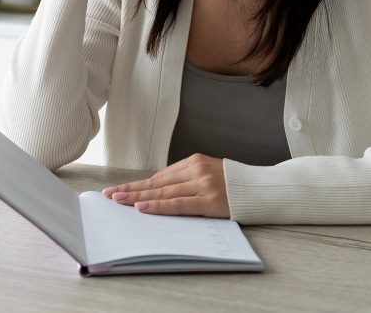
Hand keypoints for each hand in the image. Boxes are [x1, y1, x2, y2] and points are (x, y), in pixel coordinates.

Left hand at [101, 154, 228, 217]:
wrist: (261, 189)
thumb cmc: (233, 184)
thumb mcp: (207, 173)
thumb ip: (185, 179)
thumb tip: (157, 189)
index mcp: (194, 162)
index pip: (159, 176)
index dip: (137, 184)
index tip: (118, 189)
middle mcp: (196, 171)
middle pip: (157, 183)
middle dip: (131, 190)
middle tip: (109, 195)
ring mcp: (202, 185)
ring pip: (163, 193)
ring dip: (138, 198)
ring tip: (119, 201)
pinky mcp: (209, 201)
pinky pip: (178, 205)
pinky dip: (159, 207)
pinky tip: (142, 208)